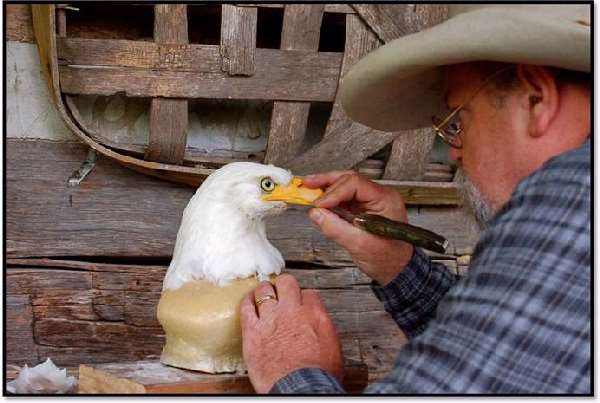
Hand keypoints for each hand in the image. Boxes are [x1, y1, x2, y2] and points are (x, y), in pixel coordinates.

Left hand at [241, 274, 342, 393]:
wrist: (299, 387)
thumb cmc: (317, 374)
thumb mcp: (332, 346)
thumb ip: (323, 328)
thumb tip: (318, 324)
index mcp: (314, 314)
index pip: (309, 293)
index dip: (304, 298)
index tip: (301, 302)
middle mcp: (292, 311)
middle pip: (286, 282)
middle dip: (285, 286)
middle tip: (282, 292)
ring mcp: (270, 318)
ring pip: (264, 290)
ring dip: (265, 291)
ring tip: (263, 294)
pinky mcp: (252, 331)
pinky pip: (246, 307)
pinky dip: (247, 302)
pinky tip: (248, 301)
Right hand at [303, 171, 413, 284]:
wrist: (398, 269)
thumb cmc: (388, 259)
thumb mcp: (360, 245)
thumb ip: (336, 228)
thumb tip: (316, 214)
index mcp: (385, 199)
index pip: (355, 184)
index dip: (334, 192)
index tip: (319, 204)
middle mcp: (379, 196)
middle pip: (349, 180)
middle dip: (327, 183)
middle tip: (307, 186)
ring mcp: (371, 201)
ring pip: (346, 185)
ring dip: (326, 187)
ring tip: (308, 187)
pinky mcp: (363, 208)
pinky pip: (345, 197)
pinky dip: (330, 197)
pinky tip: (318, 199)